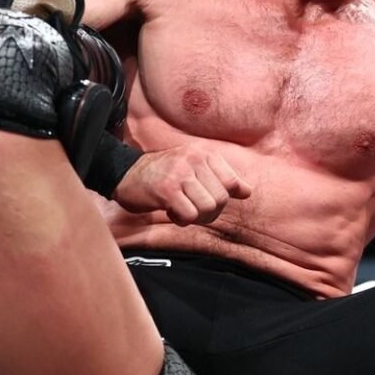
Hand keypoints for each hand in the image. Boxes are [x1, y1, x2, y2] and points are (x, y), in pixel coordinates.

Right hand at [112, 144, 252, 224]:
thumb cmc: (163, 175)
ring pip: (208, 209)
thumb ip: (222, 179)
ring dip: (195, 217)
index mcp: (204, 154)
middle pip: (221, 199)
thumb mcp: (194, 169)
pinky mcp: (167, 190)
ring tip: (180, 208)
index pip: (232, 183)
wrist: (125, 174)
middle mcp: (194, 160)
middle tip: (191, 208)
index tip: (205, 198)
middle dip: (209, 212)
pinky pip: (190, 215)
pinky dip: (181, 219)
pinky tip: (170, 210)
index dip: (222, 199)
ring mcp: (181, 174)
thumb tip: (248, 192)